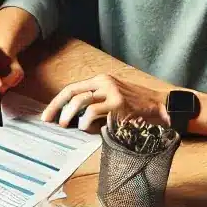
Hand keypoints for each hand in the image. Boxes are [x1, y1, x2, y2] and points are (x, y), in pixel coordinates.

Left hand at [41, 73, 170, 132]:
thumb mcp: (112, 97)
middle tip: (49, 121)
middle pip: (72, 92)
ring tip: (65, 125)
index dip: (57, 102)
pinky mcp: (118, 103)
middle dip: (57, 108)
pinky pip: (94, 110)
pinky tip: (84, 127)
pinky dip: (85, 120)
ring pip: (81, 100)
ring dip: (69, 114)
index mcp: (100, 80)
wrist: (160, 106)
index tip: (47, 114)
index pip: (72, 88)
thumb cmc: (134, 107)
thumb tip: (71, 117)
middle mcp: (104, 82)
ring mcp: (111, 91)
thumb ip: (94, 103)